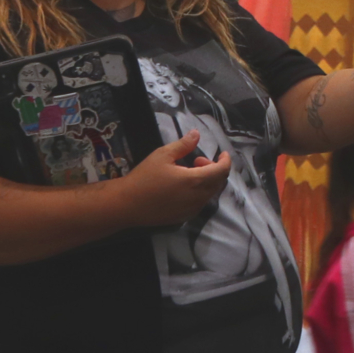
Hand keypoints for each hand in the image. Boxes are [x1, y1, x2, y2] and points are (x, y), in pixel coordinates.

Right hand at [116, 132, 230, 227]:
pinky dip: (199, 192)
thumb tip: (197, 134)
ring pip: (210, 194)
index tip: (222, 153)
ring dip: (206, 181)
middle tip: (197, 160)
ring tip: (187, 172)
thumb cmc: (144, 177)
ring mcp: (193, 210)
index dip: (226, 161)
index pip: (222, 171)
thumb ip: (184, 145)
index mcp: (196, 181)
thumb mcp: (163, 155)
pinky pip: (200, 203)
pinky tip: (183, 187)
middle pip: (219, 183)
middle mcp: (199, 198)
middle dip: (214, 169)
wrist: (127, 205)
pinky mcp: (185, 217)